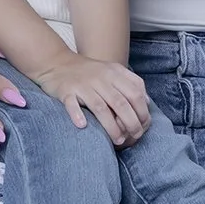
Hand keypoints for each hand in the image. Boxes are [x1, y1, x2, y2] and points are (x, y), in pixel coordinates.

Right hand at [34, 57, 149, 146]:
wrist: (57, 62)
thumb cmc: (89, 72)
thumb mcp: (113, 71)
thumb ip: (131, 84)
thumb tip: (147, 102)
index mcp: (114, 73)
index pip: (135, 93)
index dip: (142, 111)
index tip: (144, 125)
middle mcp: (100, 78)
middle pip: (120, 103)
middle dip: (131, 122)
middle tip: (135, 136)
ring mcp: (82, 84)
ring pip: (100, 107)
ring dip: (111, 126)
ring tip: (118, 141)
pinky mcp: (66, 91)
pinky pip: (72, 104)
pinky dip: (77, 115)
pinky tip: (83, 126)